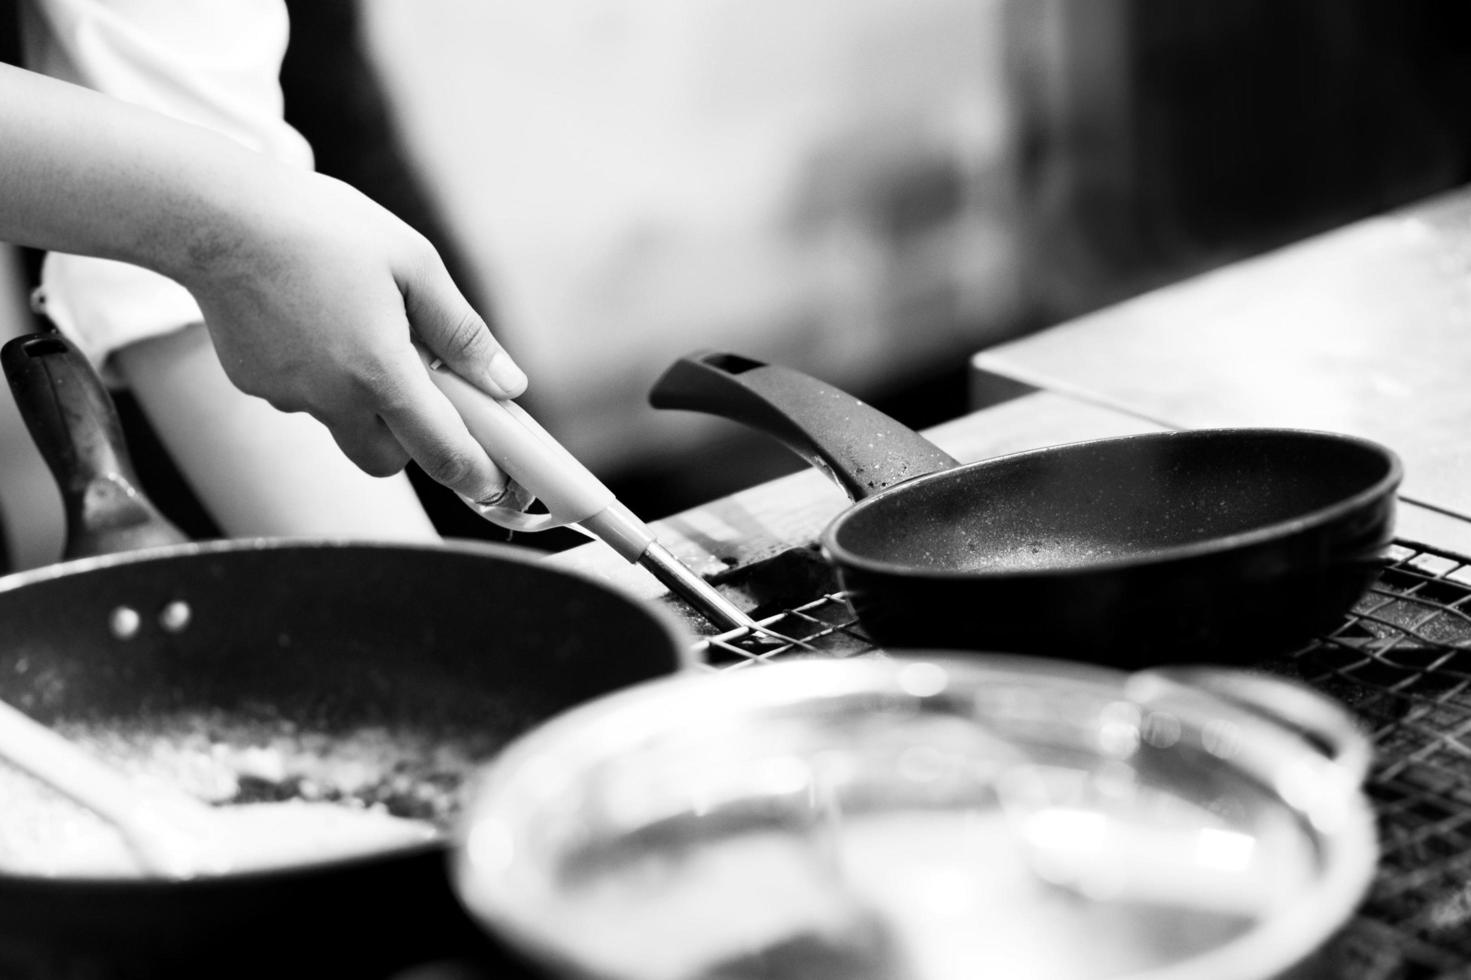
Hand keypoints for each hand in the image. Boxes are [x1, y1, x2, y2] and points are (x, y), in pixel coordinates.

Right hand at [179, 169, 525, 502]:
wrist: (213, 213)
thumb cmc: (321, 227)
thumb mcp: (415, 265)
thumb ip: (463, 333)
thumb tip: (506, 384)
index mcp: (379, 374)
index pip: (442, 453)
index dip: (477, 477)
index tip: (498, 486)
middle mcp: (330, 399)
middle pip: (387, 459)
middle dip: (412, 438)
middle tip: (422, 384)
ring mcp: (287, 397)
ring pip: (342, 424)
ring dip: (363, 399)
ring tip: (358, 326)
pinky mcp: (253, 384)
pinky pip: (302, 396)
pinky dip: (320, 374)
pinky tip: (312, 318)